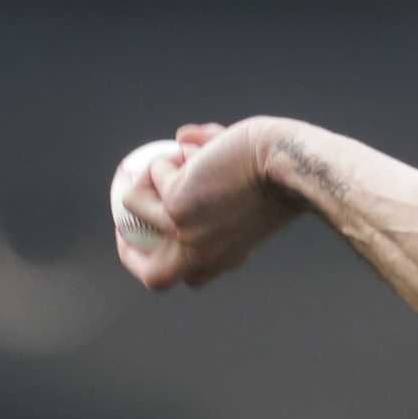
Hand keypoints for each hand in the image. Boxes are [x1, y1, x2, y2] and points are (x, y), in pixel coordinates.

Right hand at [114, 119, 301, 291]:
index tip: (145, 235)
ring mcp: (184, 234)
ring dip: (154, 172)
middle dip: (128, 250)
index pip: (181, 277)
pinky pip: (153, 172)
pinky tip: (205, 145)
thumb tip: (179, 141)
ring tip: (193, 154)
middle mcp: (202, 255)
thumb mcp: (248, 194)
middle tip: (128, 211)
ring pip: (136, 205)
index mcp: (223, 258)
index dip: (154, 260)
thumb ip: (215, 188)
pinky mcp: (175, 207)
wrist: (289, 167)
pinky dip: (173, 153)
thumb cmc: (280, 174)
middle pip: (152, 275)